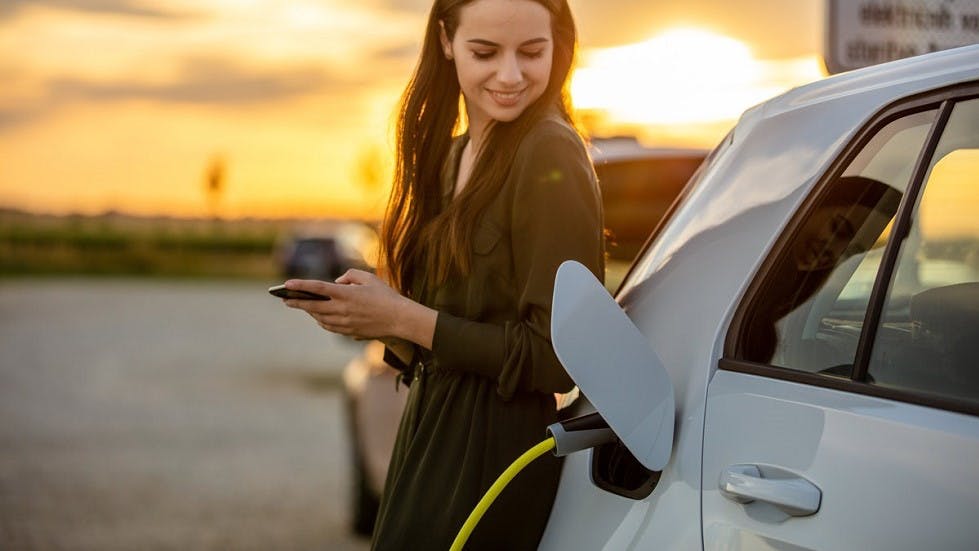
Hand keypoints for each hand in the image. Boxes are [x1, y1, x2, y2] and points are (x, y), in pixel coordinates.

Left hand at [281, 269, 435, 347]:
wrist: (399, 319)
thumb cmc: (386, 296)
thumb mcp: (369, 278)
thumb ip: (350, 275)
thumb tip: (337, 282)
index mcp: (346, 294)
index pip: (318, 288)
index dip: (300, 286)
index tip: (286, 284)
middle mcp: (342, 310)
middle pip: (313, 307)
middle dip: (297, 303)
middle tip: (285, 300)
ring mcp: (345, 323)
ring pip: (320, 318)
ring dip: (310, 312)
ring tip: (302, 306)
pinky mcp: (349, 332)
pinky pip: (330, 327)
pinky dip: (322, 321)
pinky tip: (319, 317)